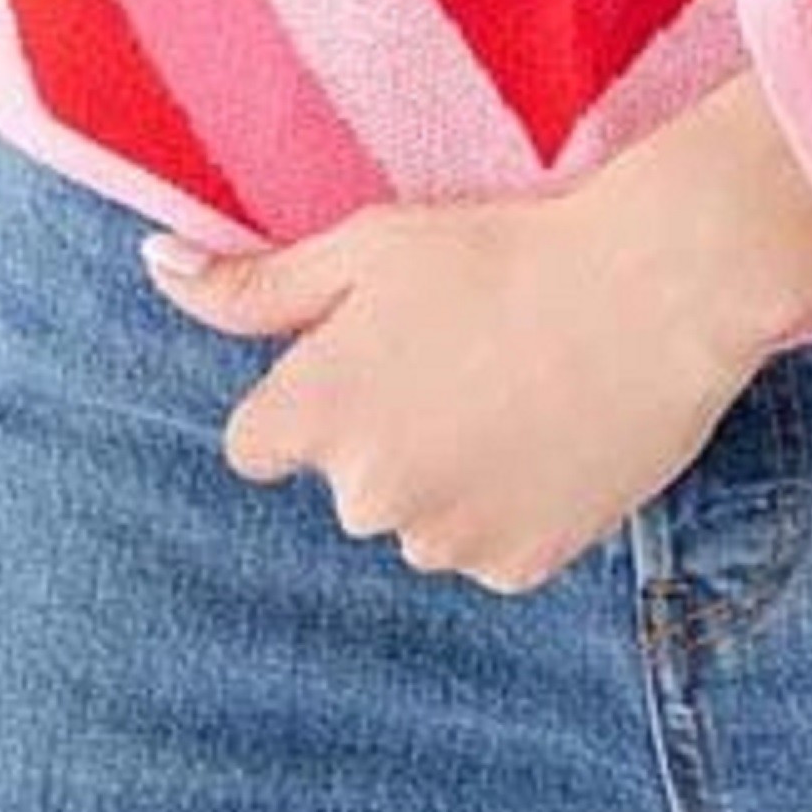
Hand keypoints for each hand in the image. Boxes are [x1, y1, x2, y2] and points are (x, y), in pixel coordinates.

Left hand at [137, 72, 811, 592]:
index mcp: (316, 415)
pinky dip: (511, 506)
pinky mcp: (518, 567)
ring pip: (419, 519)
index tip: (369, 354)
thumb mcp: (368, 245)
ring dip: (448, 474)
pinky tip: (553, 434)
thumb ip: (254, 284)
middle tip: (462, 353)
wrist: (657, 289)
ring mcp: (445, 542)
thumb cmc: (505, 248)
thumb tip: (155, 268)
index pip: (257, 444)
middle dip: (384, 432)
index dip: (310, 397)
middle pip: (346, 481)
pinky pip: (488, 546)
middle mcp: (365, 497)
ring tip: (517, 387)